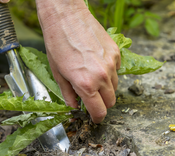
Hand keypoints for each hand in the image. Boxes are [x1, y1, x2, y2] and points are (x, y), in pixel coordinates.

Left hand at [36, 0, 120, 123]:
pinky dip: (109, 73)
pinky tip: (97, 64)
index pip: (99, 111)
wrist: (66, 18)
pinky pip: (117, 70)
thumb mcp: (57, 73)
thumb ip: (68, 94)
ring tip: (92, 78)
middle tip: (92, 98)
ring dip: (106, 88)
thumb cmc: (57, 44)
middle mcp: (102, 75)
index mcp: (85, 84)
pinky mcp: (116, 52)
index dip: (97, 118)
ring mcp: (111, 63)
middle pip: (111, 101)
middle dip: (102, 104)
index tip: (95, 118)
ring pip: (115, 86)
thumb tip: (74, 106)